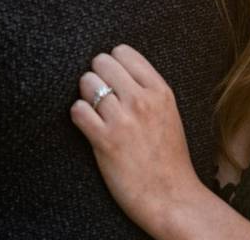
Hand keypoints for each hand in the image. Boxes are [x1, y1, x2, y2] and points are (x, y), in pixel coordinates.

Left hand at [70, 44, 205, 235]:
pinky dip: (78, 115)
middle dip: (97, 75)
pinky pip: (78, 110)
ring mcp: (123, 119)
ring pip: (87, 83)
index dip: (112, 63)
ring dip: (85, 95)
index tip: (111, 77)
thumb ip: (149, 91)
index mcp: (160, 90)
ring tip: (94, 110)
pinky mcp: (105, 140)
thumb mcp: (169, 113)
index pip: (124, 52)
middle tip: (100, 94)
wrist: (172, 196)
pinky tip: (87, 125)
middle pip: (102, 62)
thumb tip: (121, 73)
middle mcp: (141, 99)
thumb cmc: (170, 158)